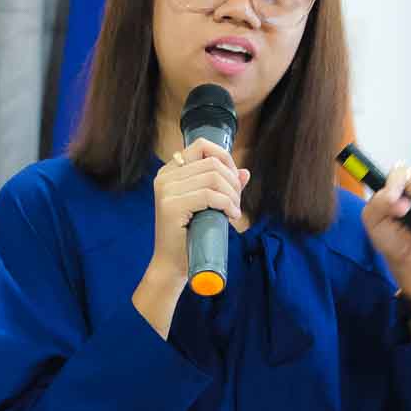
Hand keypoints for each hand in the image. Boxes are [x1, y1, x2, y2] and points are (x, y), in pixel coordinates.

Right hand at [147, 139, 248, 287]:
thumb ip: (223, 187)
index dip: (225, 158)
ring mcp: (166, 190)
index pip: (201, 146)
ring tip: (234, 211)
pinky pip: (209, 195)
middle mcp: (165, 176)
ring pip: (213, 178)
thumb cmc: (190, 235)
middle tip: (236, 202)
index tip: (234, 181)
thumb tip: (245, 173)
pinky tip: (231, 216)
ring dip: (232, 194)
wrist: (172, 264)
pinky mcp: (171, 205)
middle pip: (212, 163)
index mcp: (170, 171)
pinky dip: (226, 204)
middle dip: (232, 181)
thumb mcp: (208, 205)